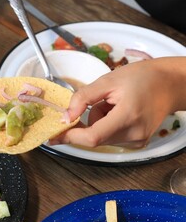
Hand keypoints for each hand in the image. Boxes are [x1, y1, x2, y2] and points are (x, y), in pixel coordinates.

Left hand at [49, 57, 185, 147]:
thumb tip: (65, 117)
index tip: (52, 136)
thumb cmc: (142, 78)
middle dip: (88, 120)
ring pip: (100, 137)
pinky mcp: (137, 143)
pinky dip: (107, 125)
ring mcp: (137, 142)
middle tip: (102, 100)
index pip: (92, 137)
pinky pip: (109, 137)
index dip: (70, 137)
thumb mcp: (108, 81)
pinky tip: (120, 111)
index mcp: (127, 117)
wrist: (170, 84)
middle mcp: (133, 135)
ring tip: (115, 104)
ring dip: (98, 121)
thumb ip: (83, 98)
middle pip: (94, 137)